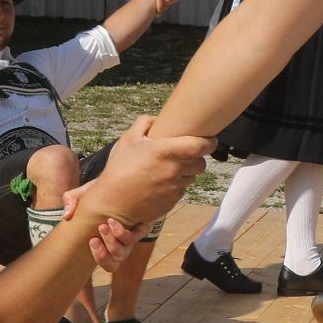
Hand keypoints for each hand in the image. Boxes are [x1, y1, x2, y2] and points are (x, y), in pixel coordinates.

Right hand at [58, 186, 143, 269]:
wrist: (128, 178)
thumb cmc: (105, 189)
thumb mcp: (85, 193)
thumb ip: (71, 200)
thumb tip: (66, 216)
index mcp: (106, 239)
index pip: (104, 260)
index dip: (99, 257)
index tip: (91, 241)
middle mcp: (120, 240)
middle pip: (112, 264)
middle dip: (101, 256)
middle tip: (93, 239)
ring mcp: (131, 235)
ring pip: (122, 255)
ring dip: (111, 244)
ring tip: (104, 227)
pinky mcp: (143, 226)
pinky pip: (133, 239)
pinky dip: (121, 233)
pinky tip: (113, 221)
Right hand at [83, 115, 213, 224]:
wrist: (112, 203)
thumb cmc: (119, 169)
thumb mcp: (128, 139)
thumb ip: (144, 123)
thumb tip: (157, 118)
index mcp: (165, 151)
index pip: (200, 146)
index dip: (210, 142)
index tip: (210, 140)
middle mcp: (173, 170)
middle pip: (201, 163)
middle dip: (197, 158)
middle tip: (187, 154)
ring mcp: (174, 187)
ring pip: (192, 177)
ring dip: (186, 172)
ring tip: (169, 169)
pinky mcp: (172, 202)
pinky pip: (182, 190)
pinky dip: (176, 185)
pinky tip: (161, 183)